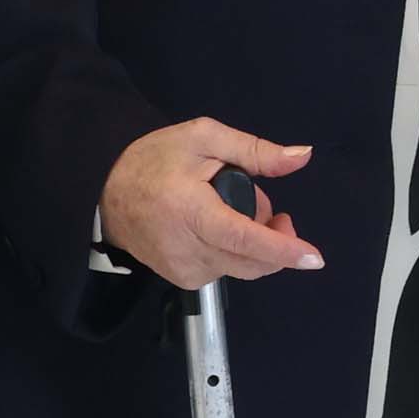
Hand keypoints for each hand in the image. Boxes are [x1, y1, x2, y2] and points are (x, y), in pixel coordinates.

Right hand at [104, 119, 320, 288]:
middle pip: (252, 259)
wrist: (104, 191)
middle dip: (276, 237)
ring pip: (243, 266)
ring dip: (256, 244)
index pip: (243, 238)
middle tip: (268, 208)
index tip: (314, 258)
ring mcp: (182, 269)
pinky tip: (220, 229)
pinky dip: (236, 252)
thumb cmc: (154, 160)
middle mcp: (187, 248)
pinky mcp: (181, 280)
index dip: (282, 249)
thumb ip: (254, 150)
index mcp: (191, 211)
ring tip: (235, 211)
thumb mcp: (203, 138)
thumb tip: (303, 156)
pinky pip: (226, 270)